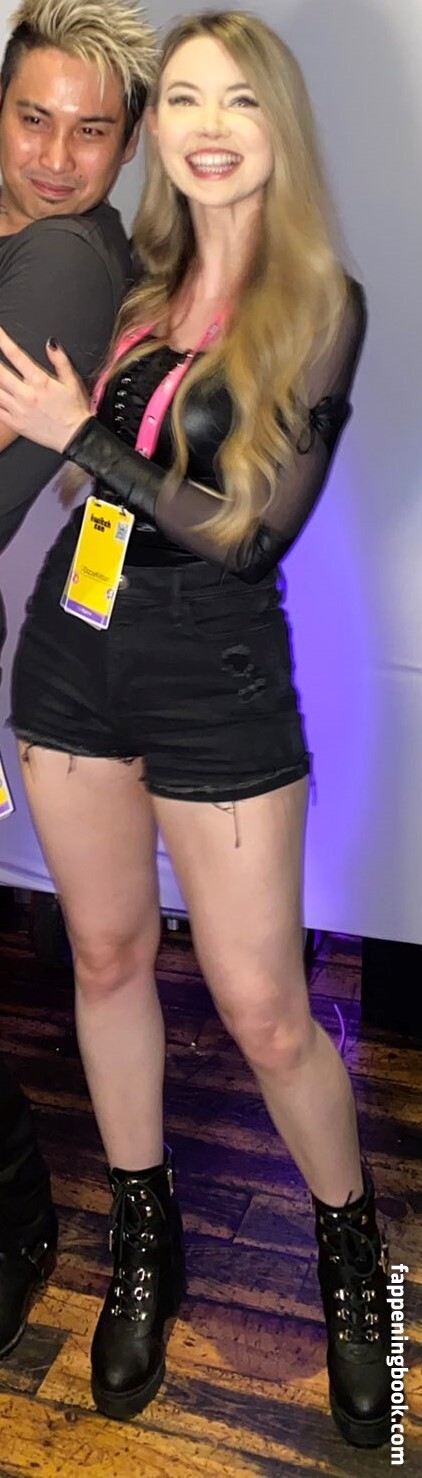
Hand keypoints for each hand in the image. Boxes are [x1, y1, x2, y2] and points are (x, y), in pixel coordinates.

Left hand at [0, 327, 90, 452]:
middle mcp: (26, 394)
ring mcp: (18, 410)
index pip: (16, 355)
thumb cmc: (74, 409)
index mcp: (39, 381)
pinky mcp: (15, 423)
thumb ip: (60, 360)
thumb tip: (50, 342)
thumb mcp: (72, 381)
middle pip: (0, 373)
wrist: (75, 437)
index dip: (3, 341)